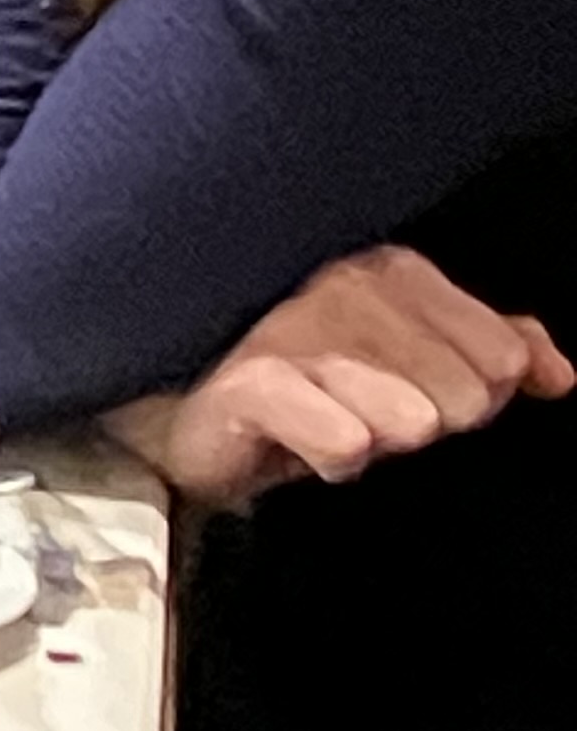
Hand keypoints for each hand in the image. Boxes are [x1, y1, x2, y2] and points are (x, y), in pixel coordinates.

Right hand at [104, 244, 574, 506]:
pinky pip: (348, 443)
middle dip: (425, 422)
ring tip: (332, 427)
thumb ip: (491, 352)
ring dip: (377, 442)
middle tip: (364, 414)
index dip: (474, 394)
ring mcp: (291, 329)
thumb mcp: (411, 367)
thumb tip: (557, 372)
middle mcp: (340, 285)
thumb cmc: (307, 389)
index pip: (501, 355)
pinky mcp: (250, 382)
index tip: (418, 395)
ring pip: (410, 421)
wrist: (190, 421)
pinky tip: (305, 448)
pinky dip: (335, 459)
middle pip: (464, 397)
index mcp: (387, 271)